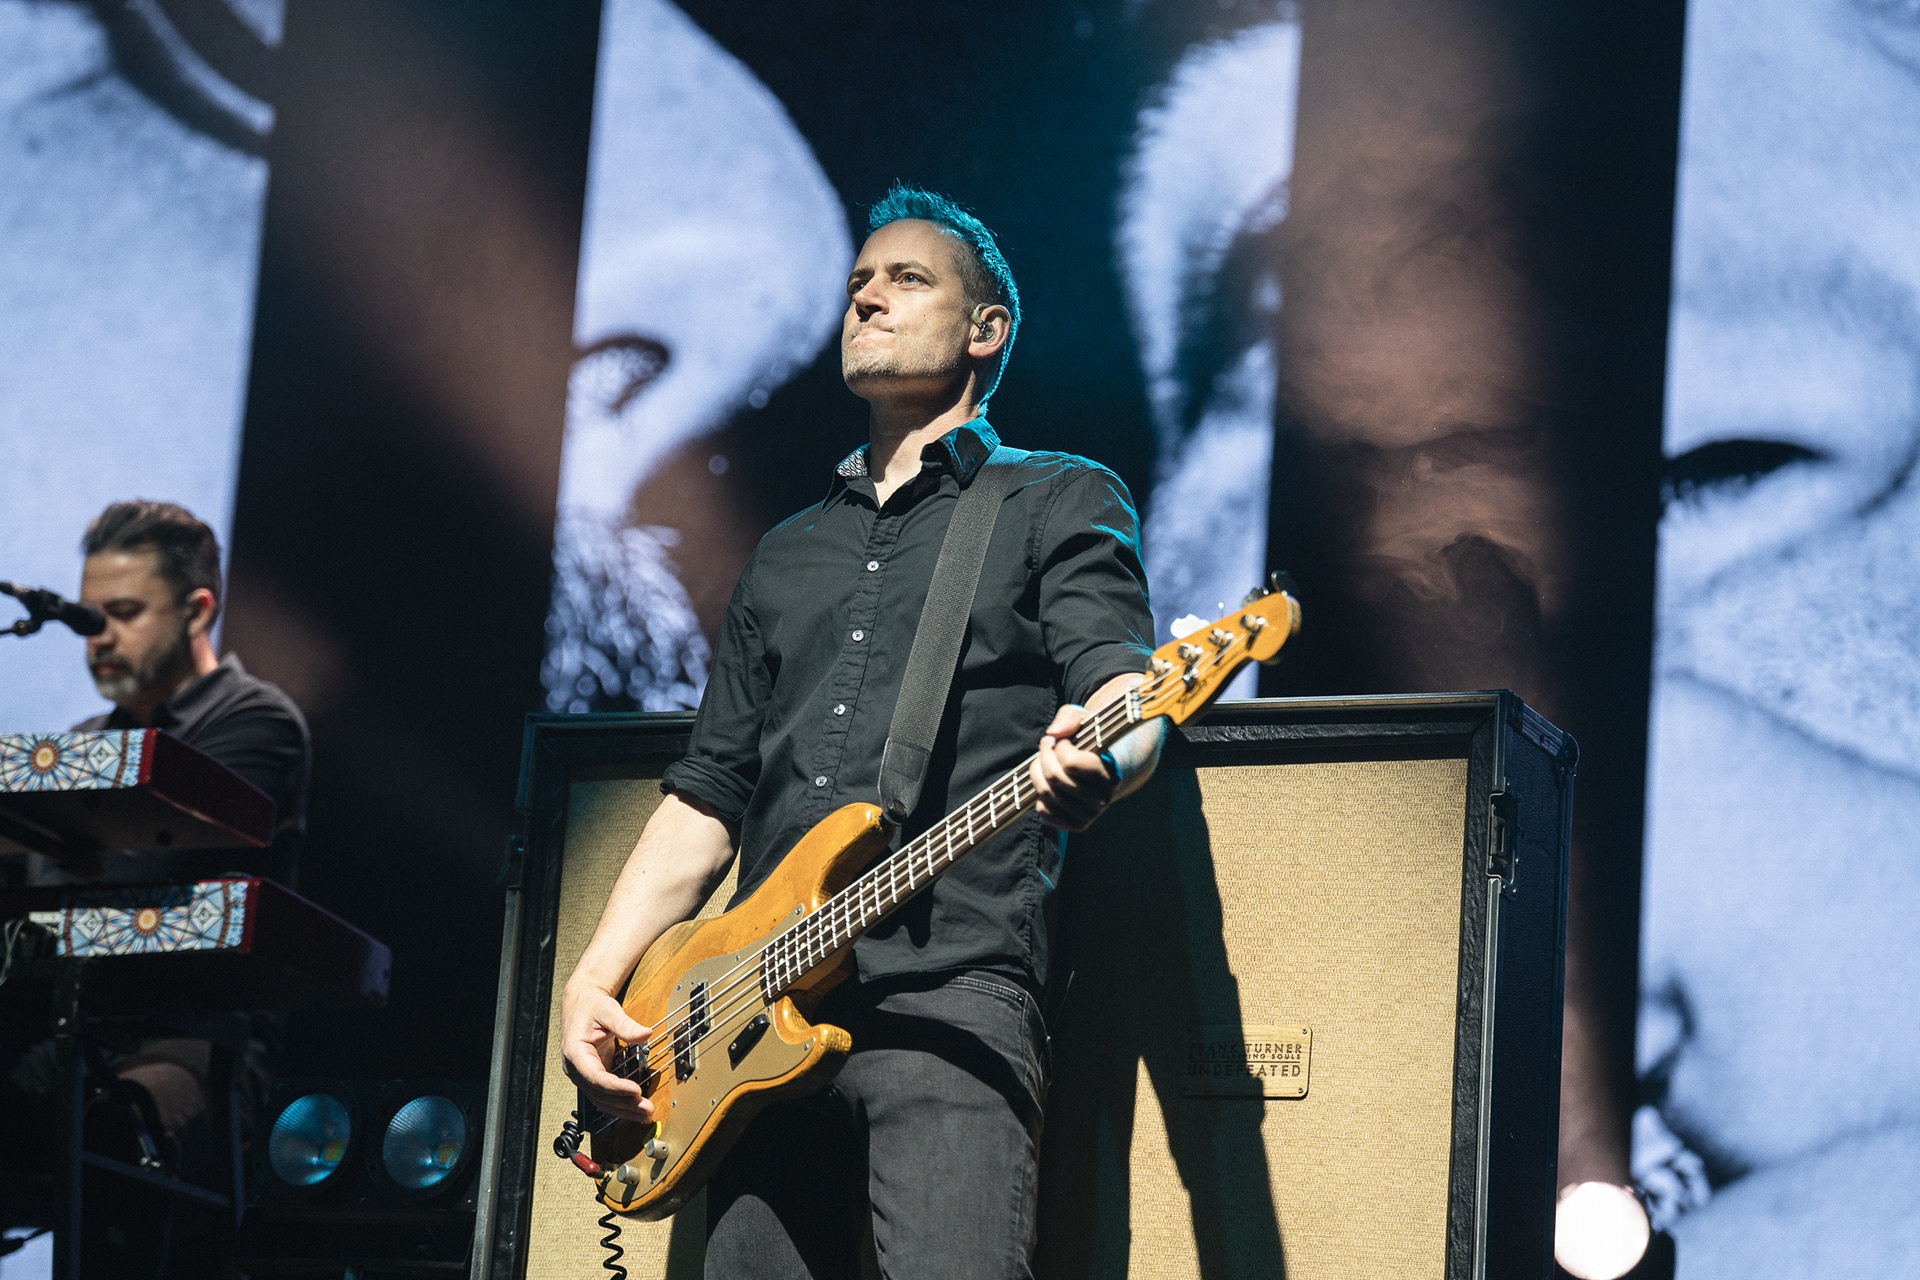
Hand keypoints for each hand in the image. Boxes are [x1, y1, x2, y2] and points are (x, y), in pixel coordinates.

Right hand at [559, 983, 654, 1122]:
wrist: (582, 1003)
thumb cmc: (591, 1006)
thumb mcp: (608, 1010)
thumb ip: (625, 1024)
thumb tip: (645, 1034)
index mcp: (575, 1052)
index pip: (595, 1077)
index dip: (615, 1087)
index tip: (635, 1091)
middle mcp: (576, 1068)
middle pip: (599, 1094)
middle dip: (624, 1104)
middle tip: (646, 1109)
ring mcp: (583, 1074)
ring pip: (602, 1100)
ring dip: (624, 1109)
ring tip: (645, 1114)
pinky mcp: (593, 1076)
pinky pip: (605, 1095)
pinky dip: (620, 1103)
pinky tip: (636, 1108)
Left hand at [1031, 703, 1117, 831]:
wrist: (1107, 769)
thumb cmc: (1093, 742)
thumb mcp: (1086, 721)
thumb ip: (1071, 718)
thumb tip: (1054, 733)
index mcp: (1111, 774)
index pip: (1070, 762)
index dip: (1059, 746)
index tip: (1062, 740)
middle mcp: (1103, 798)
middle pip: (1054, 778)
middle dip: (1044, 756)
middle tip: (1047, 746)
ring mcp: (1090, 815)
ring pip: (1046, 794)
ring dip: (1038, 772)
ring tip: (1045, 761)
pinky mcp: (1077, 825)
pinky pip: (1044, 811)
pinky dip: (1040, 795)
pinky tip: (1050, 782)